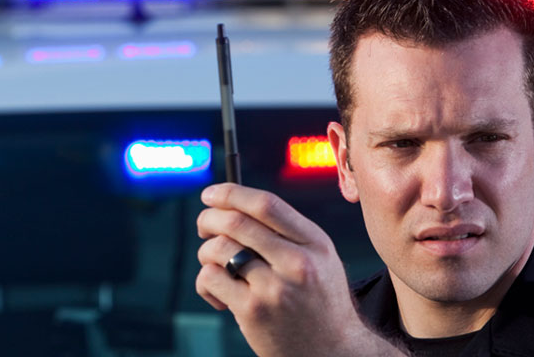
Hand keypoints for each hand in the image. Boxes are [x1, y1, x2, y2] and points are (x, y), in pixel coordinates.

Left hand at [196, 183, 404, 356]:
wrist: (331, 350)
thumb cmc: (318, 301)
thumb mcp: (320, 259)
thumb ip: (288, 232)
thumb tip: (234, 205)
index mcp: (315, 242)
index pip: (266, 204)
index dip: (231, 193)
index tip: (210, 193)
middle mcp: (297, 262)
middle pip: (236, 222)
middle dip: (208, 219)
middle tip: (203, 227)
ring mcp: (274, 288)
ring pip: (219, 249)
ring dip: (206, 253)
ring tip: (215, 267)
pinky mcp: (253, 311)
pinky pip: (211, 279)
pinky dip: (206, 282)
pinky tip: (218, 295)